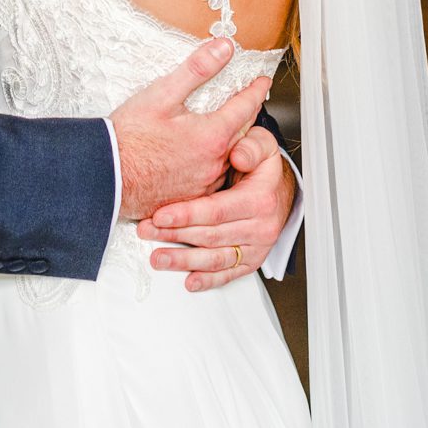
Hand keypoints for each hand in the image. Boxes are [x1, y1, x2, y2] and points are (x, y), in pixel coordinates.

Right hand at [108, 38, 272, 221]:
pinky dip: (216, 162)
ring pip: (229, 158)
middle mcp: (214, 163)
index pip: (246, 107)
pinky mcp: (191, 198)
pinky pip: (214, 178)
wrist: (105, 176)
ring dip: (233, 141)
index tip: (263, 82)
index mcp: (212, 136)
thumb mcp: (162, 94)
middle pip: (242, 133)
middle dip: (248, 114)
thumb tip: (224, 48)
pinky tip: (205, 157)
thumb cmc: (129, 137)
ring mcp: (203, 184)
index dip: (256, 91)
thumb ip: (197, 69)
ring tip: (228, 128)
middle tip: (250, 101)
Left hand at [137, 125, 295, 291]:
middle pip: (210, 235)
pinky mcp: (252, 260)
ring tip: (158, 258)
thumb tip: (238, 156)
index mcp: (259, 200)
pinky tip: (189, 281)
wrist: (281, 190)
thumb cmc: (264, 168)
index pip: (216, 211)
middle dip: (174, 235)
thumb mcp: (263, 145)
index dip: (186, 214)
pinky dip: (208, 280)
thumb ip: (250, 146)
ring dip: (184, 261)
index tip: (160, 215)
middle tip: (147, 231)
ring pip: (216, 258)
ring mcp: (256, 247)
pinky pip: (229, 274)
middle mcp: (260, 227)